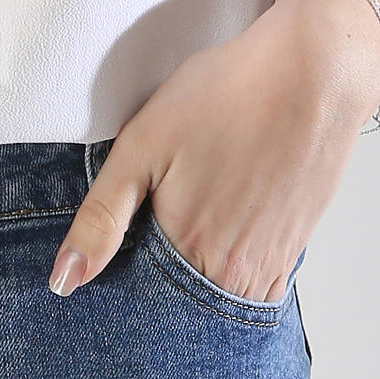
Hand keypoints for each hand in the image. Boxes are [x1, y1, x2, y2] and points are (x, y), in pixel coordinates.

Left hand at [48, 0, 379, 299]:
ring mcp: (273, 265)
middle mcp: (239, 277)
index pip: (144, 305)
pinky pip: (252, 277)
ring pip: (218, 294)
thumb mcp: (142, 147)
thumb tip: (65, 281)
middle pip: (183, 307)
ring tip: (191, 213)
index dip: (123, 280)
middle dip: (159, 284)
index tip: (120, 248)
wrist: (314, 71)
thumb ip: (101, 218)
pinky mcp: (296, 245)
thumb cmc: (226, 96)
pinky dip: (228, 260)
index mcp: (195, 256)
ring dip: (195, 273)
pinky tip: (221, 213)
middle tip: (159, 218)